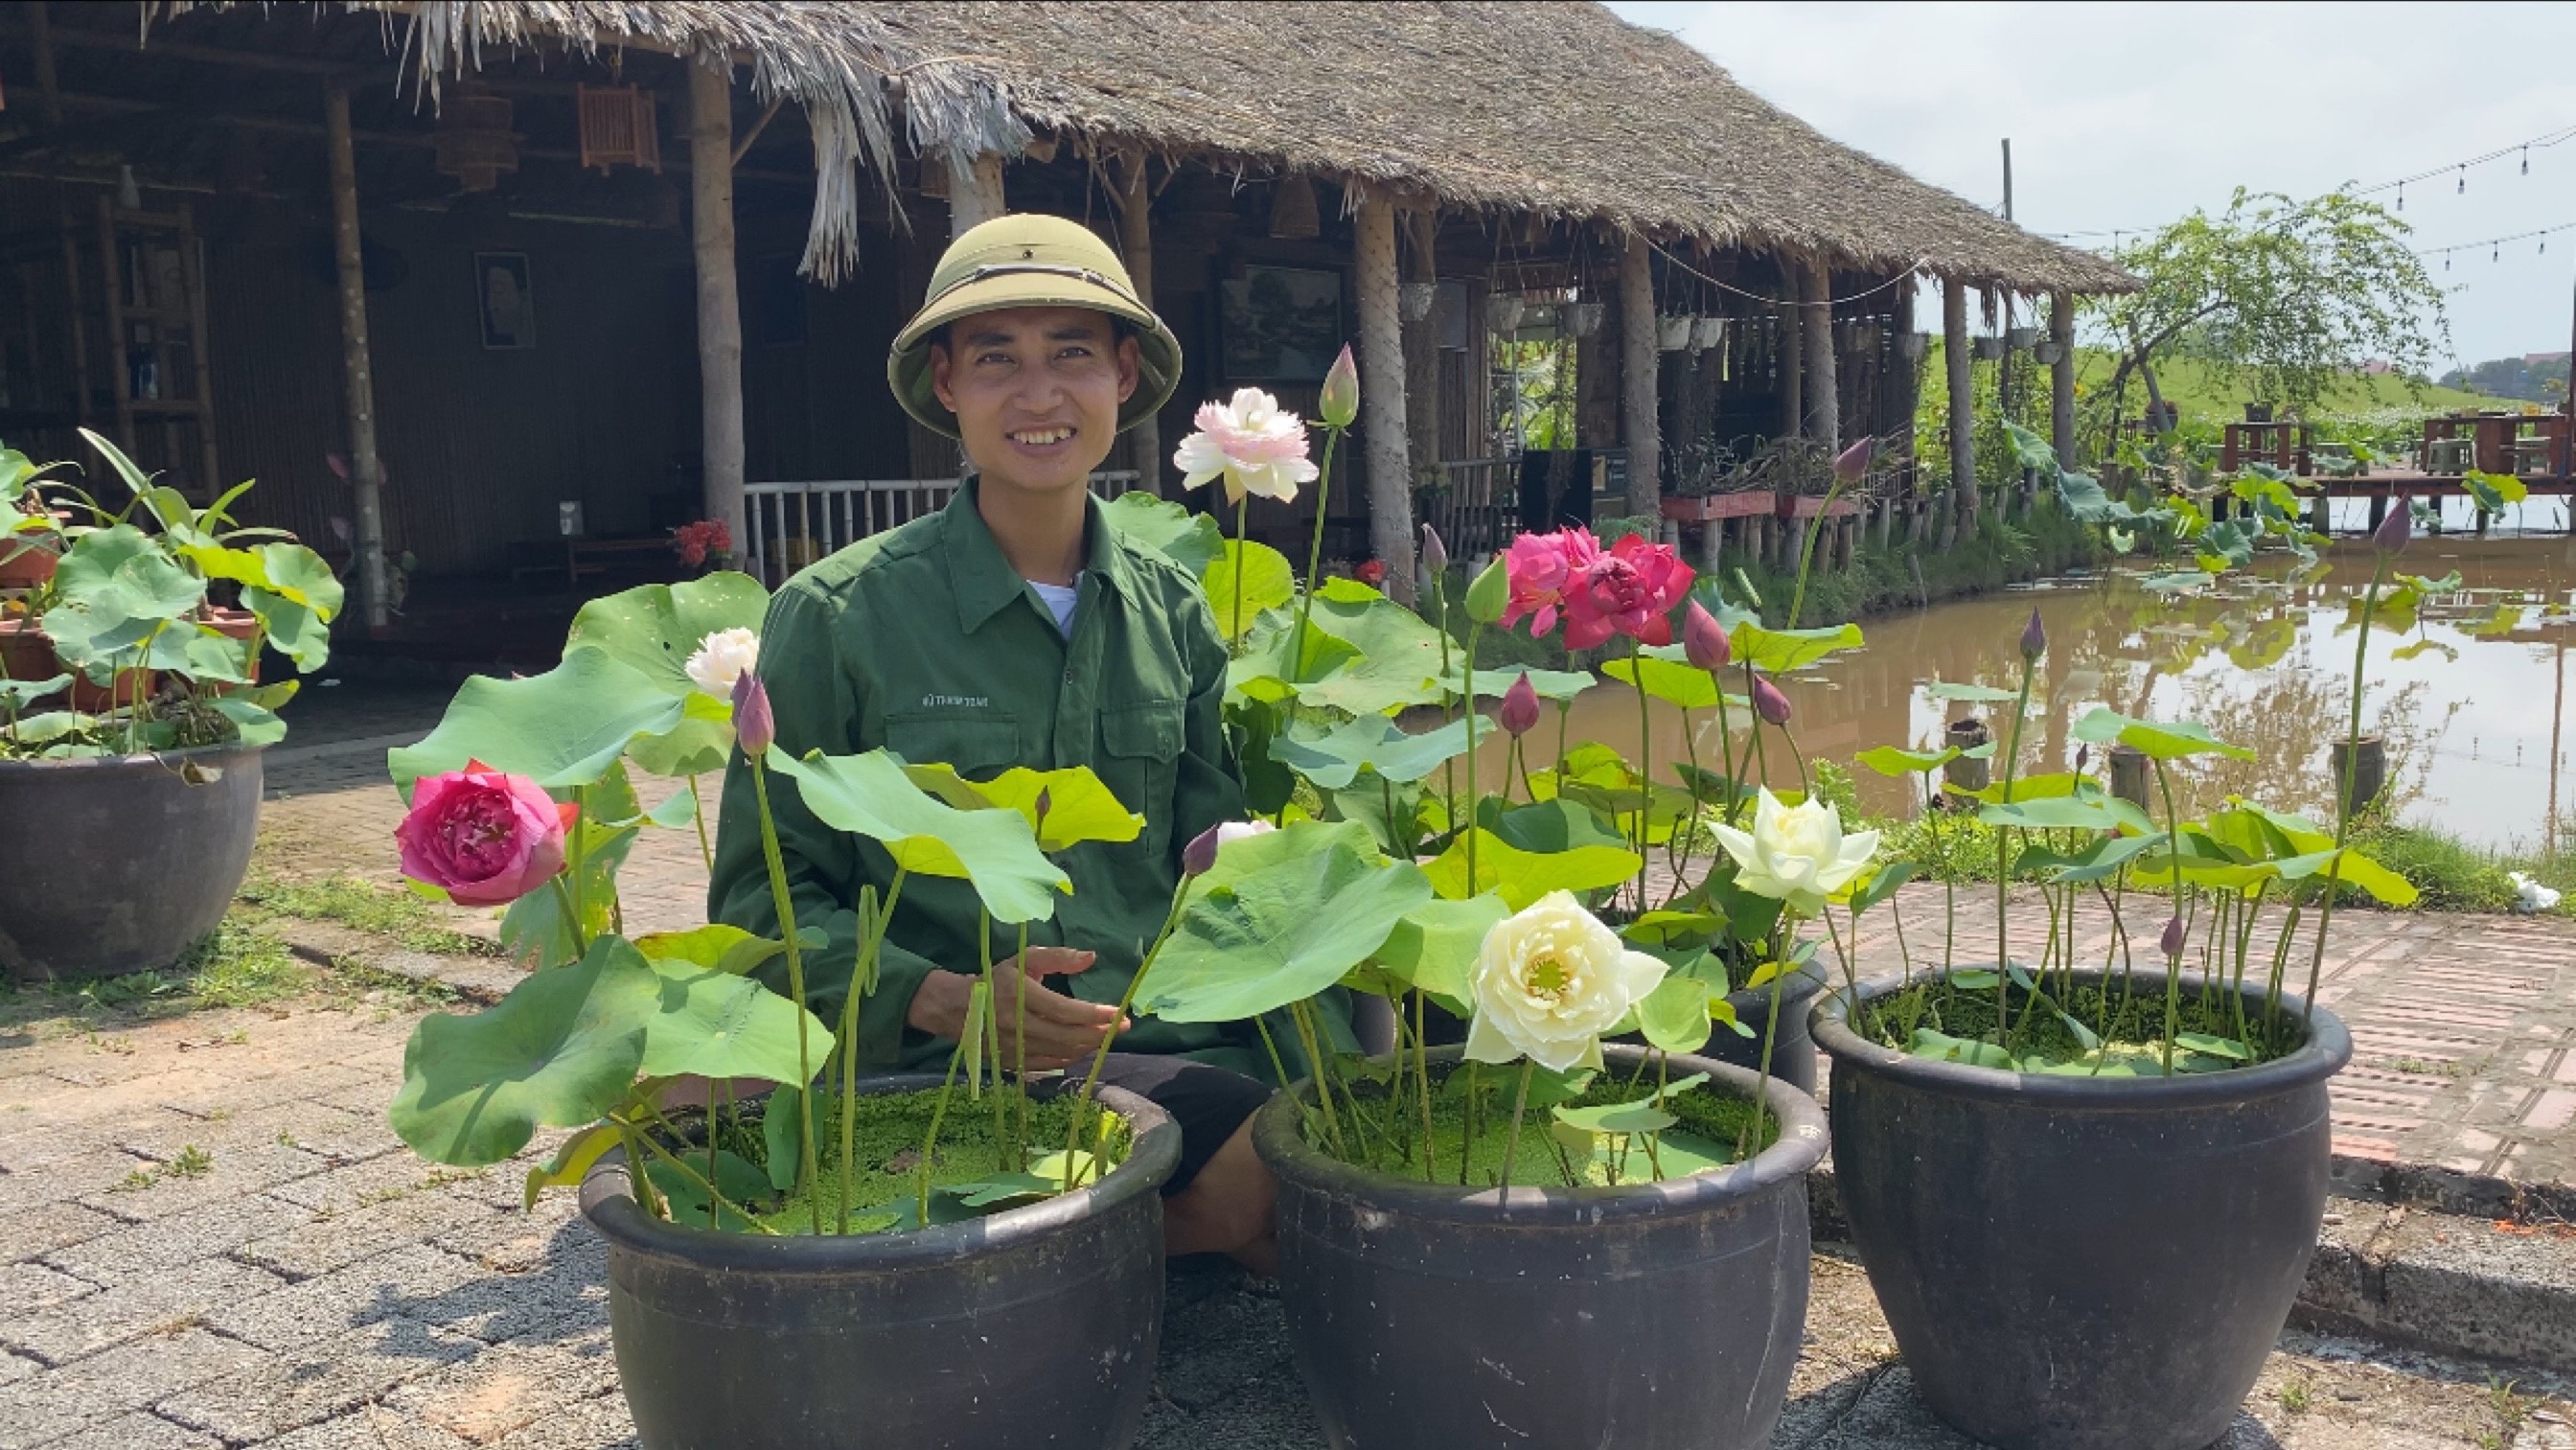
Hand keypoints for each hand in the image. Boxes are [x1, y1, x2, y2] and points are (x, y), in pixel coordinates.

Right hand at [903, 947, 1125, 1071]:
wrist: (957, 1008)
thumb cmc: (996, 979)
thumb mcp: (1024, 959)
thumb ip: (1058, 957)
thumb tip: (1091, 957)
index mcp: (1021, 995)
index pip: (1066, 1010)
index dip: (1095, 1015)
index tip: (1119, 1014)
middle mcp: (1017, 1024)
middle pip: (1067, 1036)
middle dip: (1099, 1034)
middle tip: (1122, 1028)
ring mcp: (1014, 1047)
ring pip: (1060, 1053)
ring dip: (1088, 1047)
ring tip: (1106, 1037)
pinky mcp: (1012, 1062)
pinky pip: (1048, 1064)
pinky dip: (1069, 1058)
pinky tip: (1083, 1049)